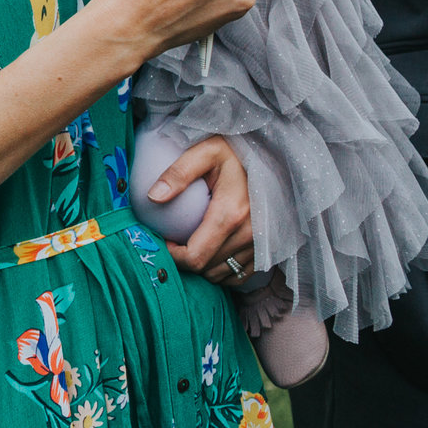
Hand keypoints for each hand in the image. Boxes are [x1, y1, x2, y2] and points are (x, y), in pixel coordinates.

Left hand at [152, 134, 255, 282]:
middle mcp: (250, 235)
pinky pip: (241, 275)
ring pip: (223, 275)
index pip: (195, 257)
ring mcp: (262, 244)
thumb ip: (178, 173)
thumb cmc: (235, 151)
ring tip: (192, 244)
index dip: (173, 256)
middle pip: (207, 269)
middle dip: (185, 261)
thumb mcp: (205, 151)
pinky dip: (223, 269)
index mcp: (231, 214)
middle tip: (174, 241)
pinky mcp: (269, 249)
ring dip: (203, 266)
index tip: (164, 240)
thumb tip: (153, 197)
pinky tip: (212, 251)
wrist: (274, 155)